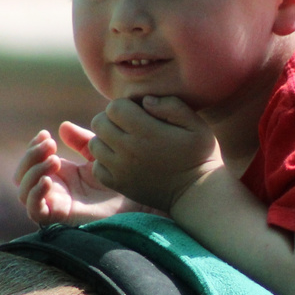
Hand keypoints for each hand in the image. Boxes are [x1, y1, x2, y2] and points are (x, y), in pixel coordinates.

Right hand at [13, 124, 144, 226]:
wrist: (137, 200)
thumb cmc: (120, 180)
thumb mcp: (98, 154)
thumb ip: (82, 141)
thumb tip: (62, 127)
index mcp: (60, 175)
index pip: (30, 162)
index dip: (33, 146)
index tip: (45, 134)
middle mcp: (54, 191)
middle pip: (21, 175)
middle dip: (30, 156)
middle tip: (50, 145)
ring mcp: (56, 205)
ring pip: (23, 192)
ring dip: (33, 172)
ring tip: (54, 160)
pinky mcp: (60, 218)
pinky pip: (35, 211)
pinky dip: (35, 194)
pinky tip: (48, 180)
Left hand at [88, 96, 222, 212]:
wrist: (195, 193)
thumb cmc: (199, 156)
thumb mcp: (196, 125)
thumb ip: (172, 106)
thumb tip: (145, 101)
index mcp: (146, 132)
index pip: (114, 107)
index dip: (125, 105)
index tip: (138, 112)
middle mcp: (129, 150)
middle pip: (99, 123)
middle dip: (112, 119)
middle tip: (129, 125)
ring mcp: (121, 169)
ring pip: (95, 144)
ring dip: (106, 139)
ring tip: (124, 142)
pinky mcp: (119, 185)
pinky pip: (97, 167)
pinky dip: (104, 162)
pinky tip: (122, 160)